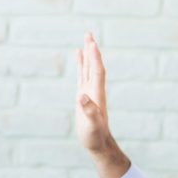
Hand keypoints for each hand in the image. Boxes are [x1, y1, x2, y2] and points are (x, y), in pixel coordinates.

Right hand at [75, 32, 108, 153]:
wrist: (98, 144)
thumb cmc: (95, 136)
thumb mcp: (92, 125)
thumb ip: (88, 111)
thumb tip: (81, 97)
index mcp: (97, 94)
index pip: (97, 71)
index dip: (94, 58)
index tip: (91, 43)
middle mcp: (94, 90)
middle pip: (94, 66)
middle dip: (91, 50)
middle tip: (88, 33)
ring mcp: (89, 92)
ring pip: (88, 68)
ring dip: (87, 54)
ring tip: (86, 38)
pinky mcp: (83, 96)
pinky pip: (82, 76)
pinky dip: (81, 65)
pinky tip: (79, 56)